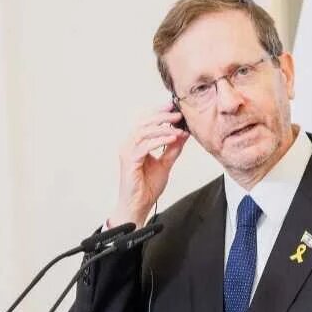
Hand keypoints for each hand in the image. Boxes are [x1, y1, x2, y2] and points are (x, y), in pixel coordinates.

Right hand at [109, 103, 187, 227]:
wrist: (139, 206)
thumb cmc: (147, 186)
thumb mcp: (165, 164)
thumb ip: (172, 148)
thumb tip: (184, 133)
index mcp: (136, 143)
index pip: (146, 122)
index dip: (159, 112)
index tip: (174, 106)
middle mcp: (129, 145)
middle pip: (144, 122)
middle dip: (162, 116)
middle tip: (178, 114)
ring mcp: (127, 152)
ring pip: (143, 132)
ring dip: (162, 128)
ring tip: (178, 128)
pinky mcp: (129, 161)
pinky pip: (144, 146)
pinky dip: (159, 140)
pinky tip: (172, 138)